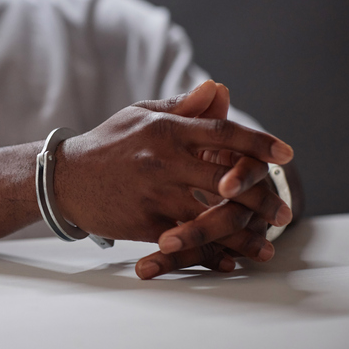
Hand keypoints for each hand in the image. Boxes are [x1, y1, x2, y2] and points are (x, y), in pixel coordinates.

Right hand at [53, 80, 292, 267]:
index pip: (223, 133)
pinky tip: (229, 259)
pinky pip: (185, 242)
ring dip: (243, 234)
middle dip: (262, 197)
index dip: (259, 144)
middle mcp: (164, 160)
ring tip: (266, 245)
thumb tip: (218, 88)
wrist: (63, 177)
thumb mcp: (139, 115)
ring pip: (211, 217)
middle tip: (284, 210)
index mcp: (166, 129)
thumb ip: (181, 106)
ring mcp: (154, 194)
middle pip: (228, 180)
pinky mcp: (144, 223)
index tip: (285, 154)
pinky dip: (210, 253)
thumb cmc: (106, 143)